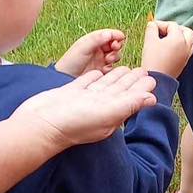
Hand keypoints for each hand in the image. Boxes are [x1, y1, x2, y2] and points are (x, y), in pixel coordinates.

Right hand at [11, 67, 156, 153]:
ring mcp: (83, 100)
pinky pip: (85, 83)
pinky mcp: (69, 93)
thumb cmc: (73, 122)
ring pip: (104, 86)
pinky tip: (97, 72)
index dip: (141, 88)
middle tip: (143, 70)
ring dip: (115, 77)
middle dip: (131, 81)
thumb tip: (152, 98)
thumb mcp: (107, 113)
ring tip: (125, 68)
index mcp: (111, 113)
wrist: (39, 124)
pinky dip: (93, 76)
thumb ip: (130, 104)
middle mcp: (99, 107)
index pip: (130, 98)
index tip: (151, 79)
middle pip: (119, 91)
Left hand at [55, 29, 124, 76]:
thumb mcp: (83, 47)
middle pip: (114, 44)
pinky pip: (113, 67)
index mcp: (92, 41)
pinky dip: (112, 67)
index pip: (108, 34)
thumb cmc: (70, 61)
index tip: (121, 37)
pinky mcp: (102, 70)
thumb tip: (110, 33)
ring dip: (114, 56)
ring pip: (115, 55)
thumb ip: (97, 39)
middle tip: (115, 48)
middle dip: (116, 46)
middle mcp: (97, 49)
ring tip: (108, 59)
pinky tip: (105, 68)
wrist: (66, 78)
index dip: (115, 35)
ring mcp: (100, 60)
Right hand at [141, 19, 192, 78]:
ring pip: (188, 40)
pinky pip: (186, 49)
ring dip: (179, 37)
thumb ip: (151, 29)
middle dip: (176, 28)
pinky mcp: (184, 62)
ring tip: (166, 39)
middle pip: (186, 31)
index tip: (152, 27)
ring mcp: (187, 55)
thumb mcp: (149, 41)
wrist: (157, 79)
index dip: (161, 24)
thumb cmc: (152, 60)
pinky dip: (180, 46)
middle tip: (164, 30)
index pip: (172, 25)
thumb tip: (152, 24)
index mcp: (179, 38)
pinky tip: (169, 49)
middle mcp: (186, 45)